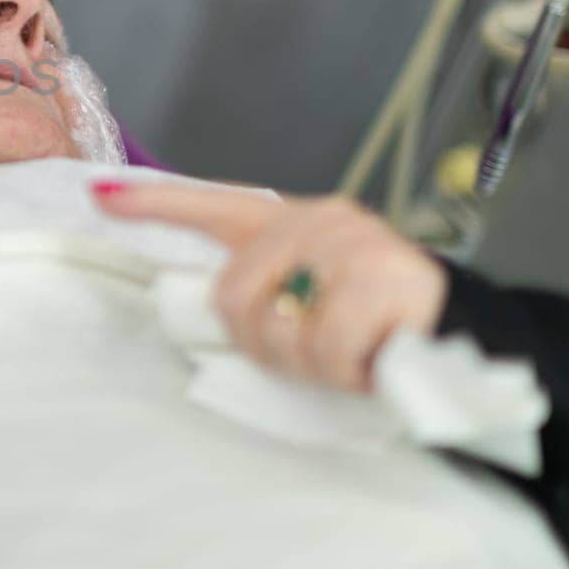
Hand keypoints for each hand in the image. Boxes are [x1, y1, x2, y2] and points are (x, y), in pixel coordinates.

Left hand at [91, 181, 447, 391]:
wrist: (469, 330)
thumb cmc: (378, 319)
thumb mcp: (316, 297)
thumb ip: (268, 293)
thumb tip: (214, 312)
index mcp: (290, 223)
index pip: (211, 203)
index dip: (153, 203)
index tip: (98, 196)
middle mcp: (317, 220)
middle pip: (234, 297)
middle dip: (266, 344)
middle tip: (313, 355)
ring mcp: (354, 244)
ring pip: (283, 330)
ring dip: (314, 367)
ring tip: (351, 356)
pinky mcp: (390, 277)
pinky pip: (332, 347)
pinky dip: (350, 372)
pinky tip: (376, 360)